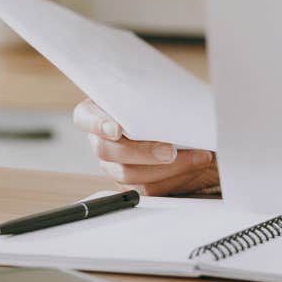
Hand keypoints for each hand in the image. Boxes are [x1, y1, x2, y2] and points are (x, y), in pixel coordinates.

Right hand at [71, 99, 219, 195]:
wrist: (191, 126)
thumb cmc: (170, 104)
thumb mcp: (161, 93)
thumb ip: (154, 95)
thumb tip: (167, 99)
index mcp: (100, 111)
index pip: (85, 117)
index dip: (98, 123)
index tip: (117, 129)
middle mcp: (103, 140)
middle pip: (107, 151)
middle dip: (142, 152)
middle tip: (170, 151)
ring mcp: (116, 165)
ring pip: (129, 174)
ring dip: (167, 168)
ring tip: (196, 156)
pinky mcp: (135, 184)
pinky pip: (150, 188)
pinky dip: (177, 176)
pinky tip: (196, 163)